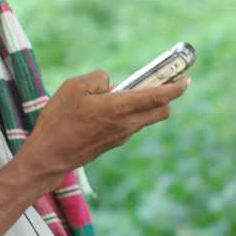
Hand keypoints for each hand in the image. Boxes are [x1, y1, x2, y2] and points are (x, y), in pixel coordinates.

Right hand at [17, 69, 189, 187]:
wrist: (49, 157)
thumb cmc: (59, 120)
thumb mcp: (74, 87)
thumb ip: (98, 78)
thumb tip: (111, 83)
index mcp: (119, 107)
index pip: (158, 97)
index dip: (176, 87)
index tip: (186, 78)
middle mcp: (126, 124)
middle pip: (162, 111)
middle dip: (168, 97)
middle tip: (163, 82)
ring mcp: (121, 136)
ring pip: (145, 118)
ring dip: (144, 104)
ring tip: (123, 91)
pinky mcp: (113, 143)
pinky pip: (130, 124)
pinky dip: (129, 113)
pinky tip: (107, 106)